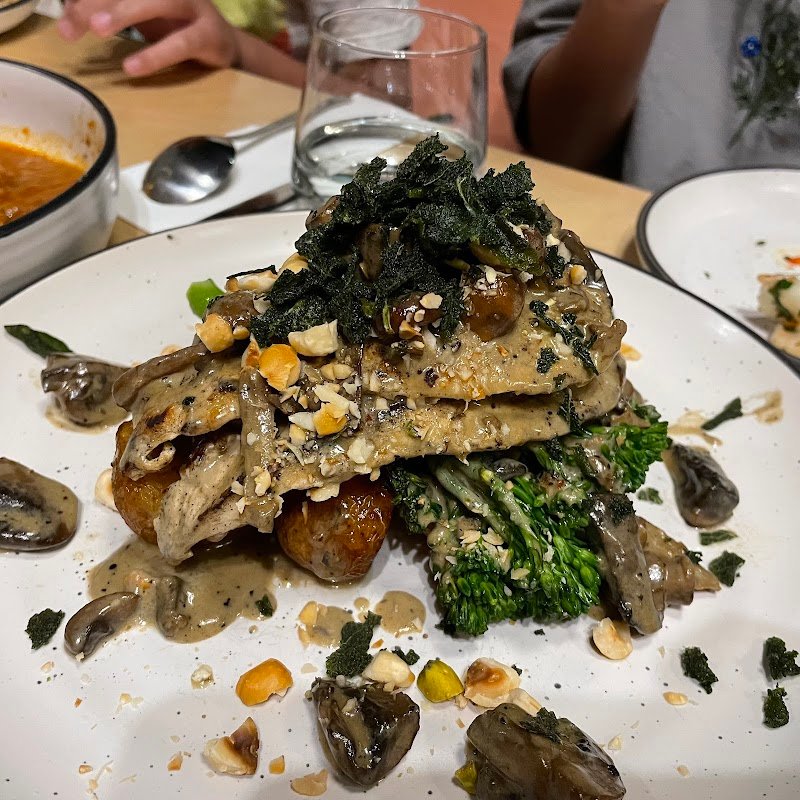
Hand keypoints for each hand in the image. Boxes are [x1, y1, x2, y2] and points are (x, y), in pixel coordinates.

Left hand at [57, 0, 241, 76]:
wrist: (226, 46)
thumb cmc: (176, 26)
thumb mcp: (139, 15)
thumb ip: (108, 12)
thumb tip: (70, 20)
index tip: (65, 18)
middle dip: (98, 3)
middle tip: (72, 25)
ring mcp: (194, 5)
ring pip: (158, 2)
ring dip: (125, 13)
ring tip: (98, 30)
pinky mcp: (209, 34)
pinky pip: (181, 43)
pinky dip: (156, 54)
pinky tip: (133, 66)